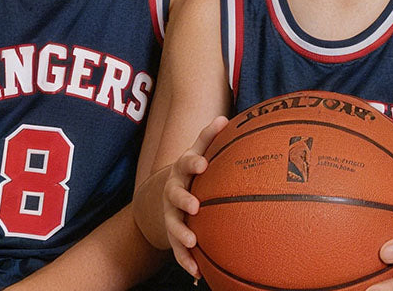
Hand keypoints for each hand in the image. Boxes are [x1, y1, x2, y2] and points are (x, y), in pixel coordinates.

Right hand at [163, 115, 228, 276]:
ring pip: (173, 225)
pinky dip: (186, 262)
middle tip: (195, 206)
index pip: (187, 162)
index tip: (204, 163)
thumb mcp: (198, 150)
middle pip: (175, 195)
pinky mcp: (172, 234)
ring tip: (193, 243)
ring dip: (182, 234)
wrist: (166, 190)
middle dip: (184, 200)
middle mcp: (173, 191)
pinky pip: (177, 250)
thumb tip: (225, 118)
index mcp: (182, 169)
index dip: (194, 162)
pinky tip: (198, 273)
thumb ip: (209, 136)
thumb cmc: (193, 168)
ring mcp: (170, 214)